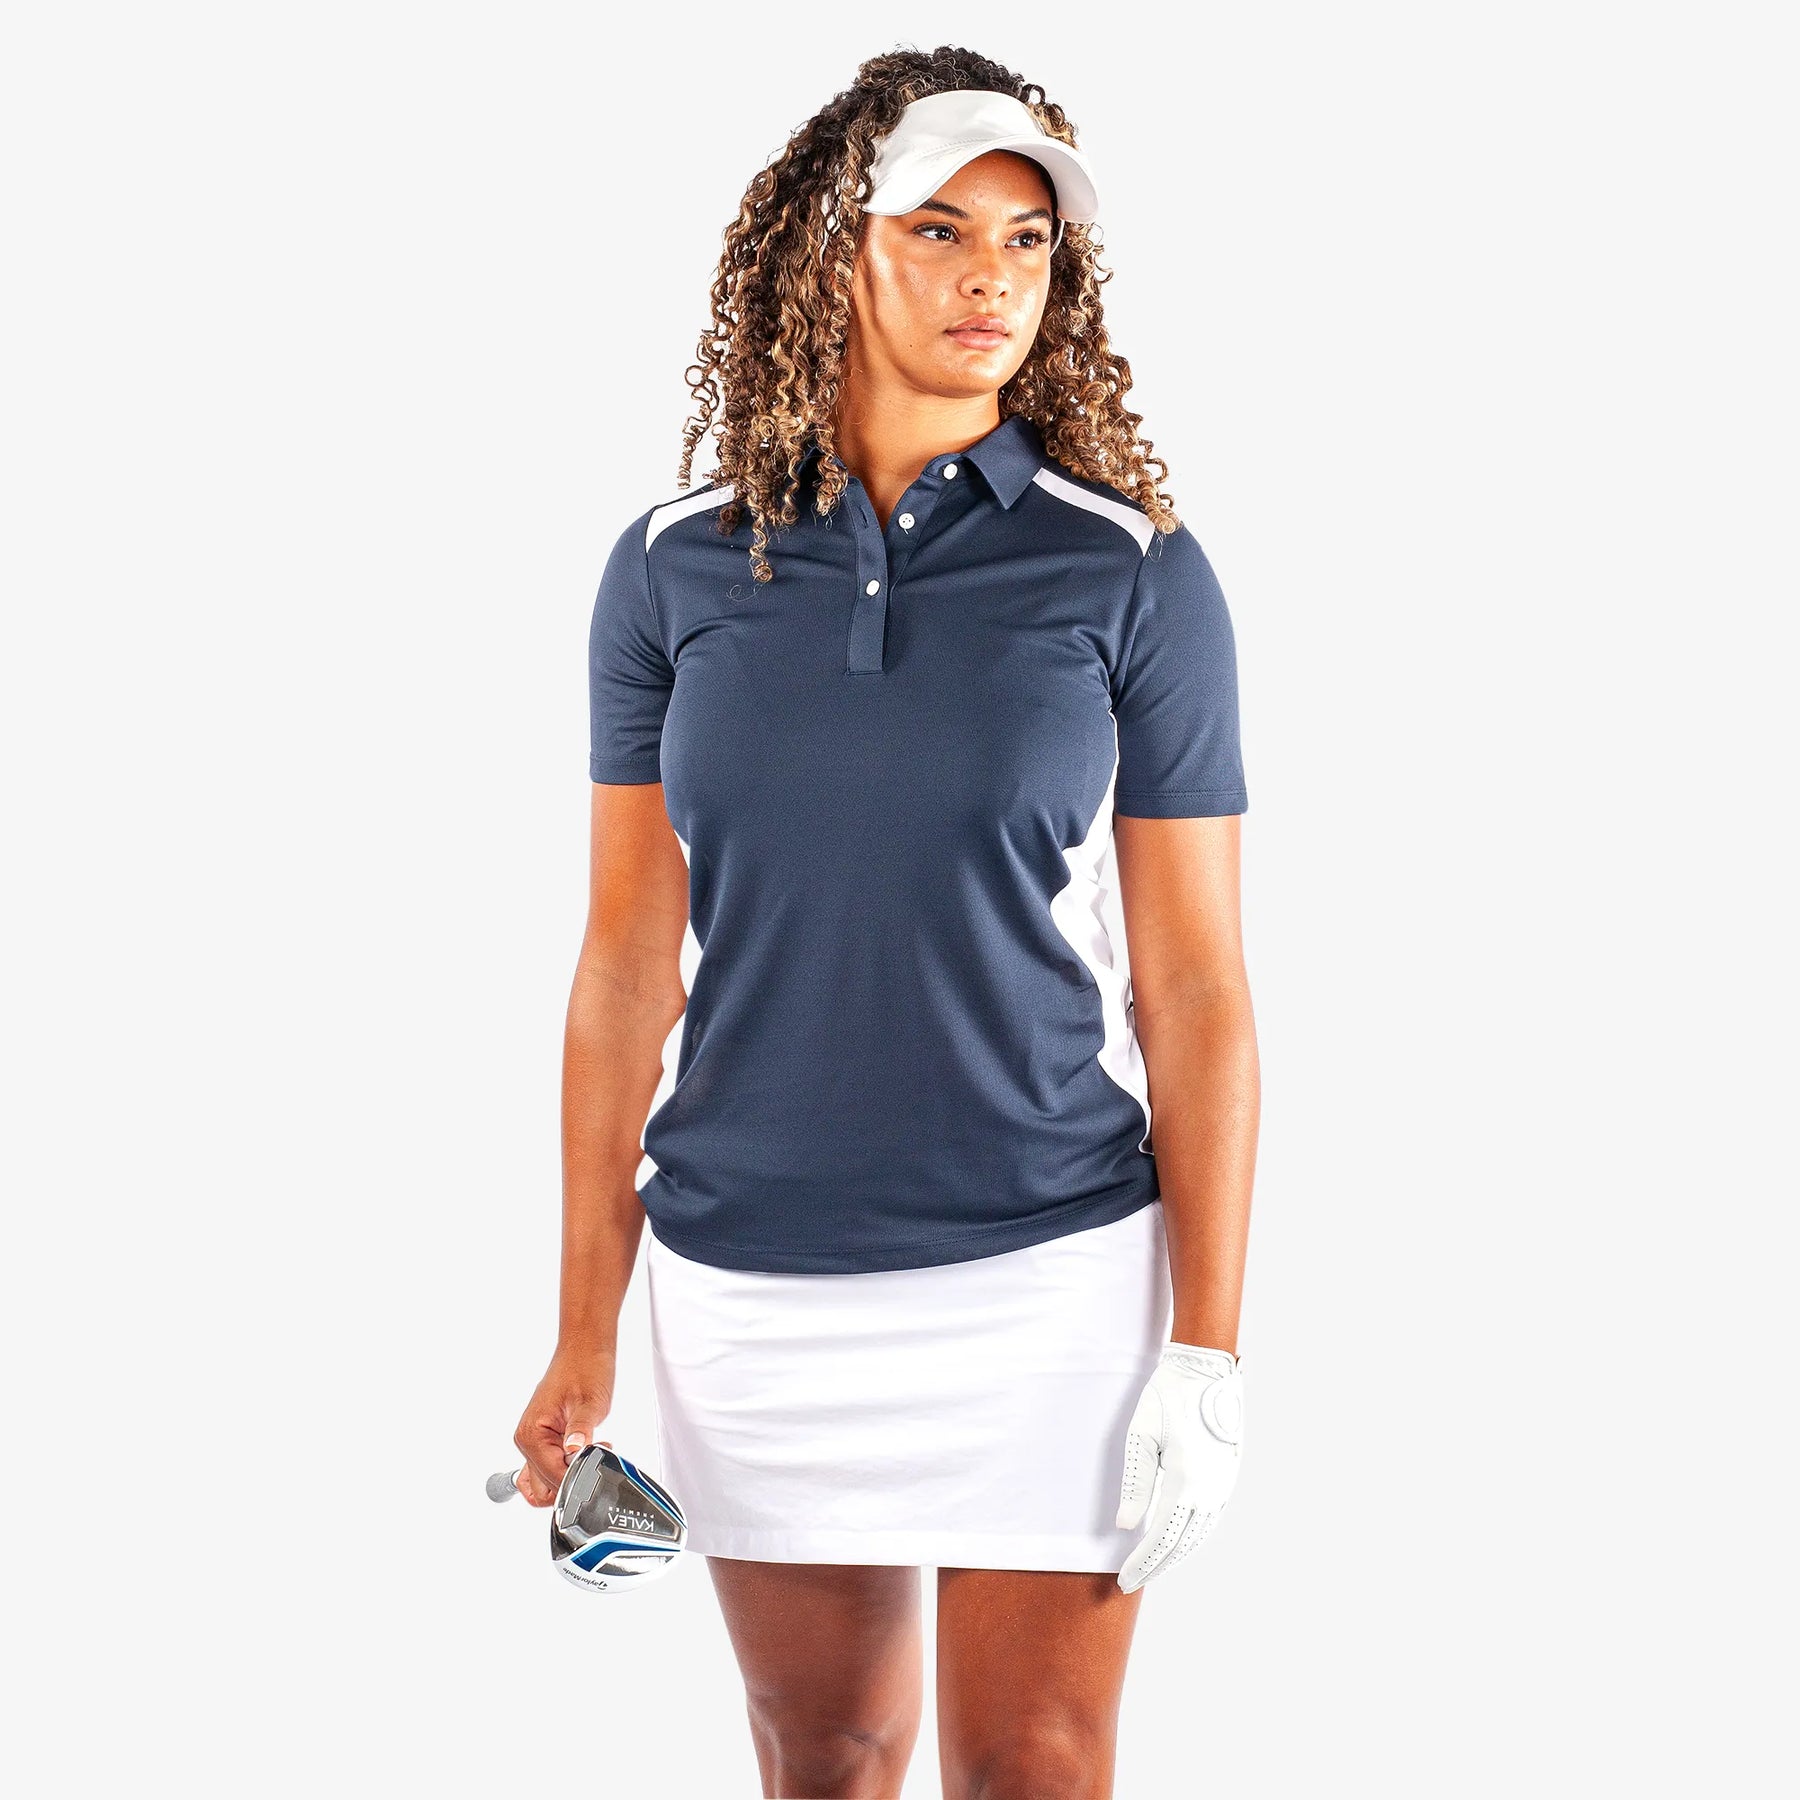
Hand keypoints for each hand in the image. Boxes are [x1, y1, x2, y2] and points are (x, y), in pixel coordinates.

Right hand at [511, 1343, 617, 1506]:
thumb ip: (581, 1432)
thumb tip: (575, 1455)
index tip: (598, 1463)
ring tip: (591, 1453)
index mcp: (531, 1434)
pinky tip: (585, 1452)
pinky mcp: (545, 1439)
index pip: (552, 1478)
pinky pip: (550, 1467)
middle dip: (574, 1479)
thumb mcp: (589, 1402)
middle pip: (545, 1487)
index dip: (578, 1477)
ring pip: (546, 1482)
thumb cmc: (586, 1368)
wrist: (585, 1348)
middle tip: (596, 1455)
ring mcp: (534, 1441)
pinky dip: (567, 1469)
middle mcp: (527, 1440)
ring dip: (570, 1477)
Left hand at [1115, 1343, 1244, 1593]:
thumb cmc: (1167, 1398)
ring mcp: (1223, 1485)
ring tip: (1151, 1568)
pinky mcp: (1228, 1478)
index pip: (1160, 1537)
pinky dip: (1191, 1538)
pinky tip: (1176, 1543)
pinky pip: (1209, 1520)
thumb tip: (1126, 1526)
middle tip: (1131, 1583)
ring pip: (1198, 1536)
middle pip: (1181, 1544)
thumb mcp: (1141, 1436)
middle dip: (1155, 1567)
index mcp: (1185, 1480)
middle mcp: (1209, 1489)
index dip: (1142, 1563)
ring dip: (1175, 1557)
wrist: (1206, 1370)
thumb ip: (1136, 1484)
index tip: (1124, 1580)